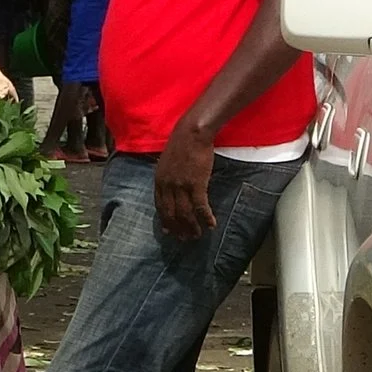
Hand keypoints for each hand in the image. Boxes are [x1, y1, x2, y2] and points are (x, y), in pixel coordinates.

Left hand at [154, 120, 217, 239]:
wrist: (192, 132)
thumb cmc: (182, 144)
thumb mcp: (167, 162)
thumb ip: (167, 177)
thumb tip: (172, 188)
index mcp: (159, 181)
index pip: (160, 207)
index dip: (165, 221)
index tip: (169, 231)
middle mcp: (168, 186)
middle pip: (171, 214)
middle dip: (178, 229)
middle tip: (185, 239)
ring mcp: (181, 186)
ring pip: (185, 214)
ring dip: (192, 227)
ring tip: (197, 235)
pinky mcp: (196, 184)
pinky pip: (201, 207)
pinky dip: (206, 218)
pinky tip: (212, 224)